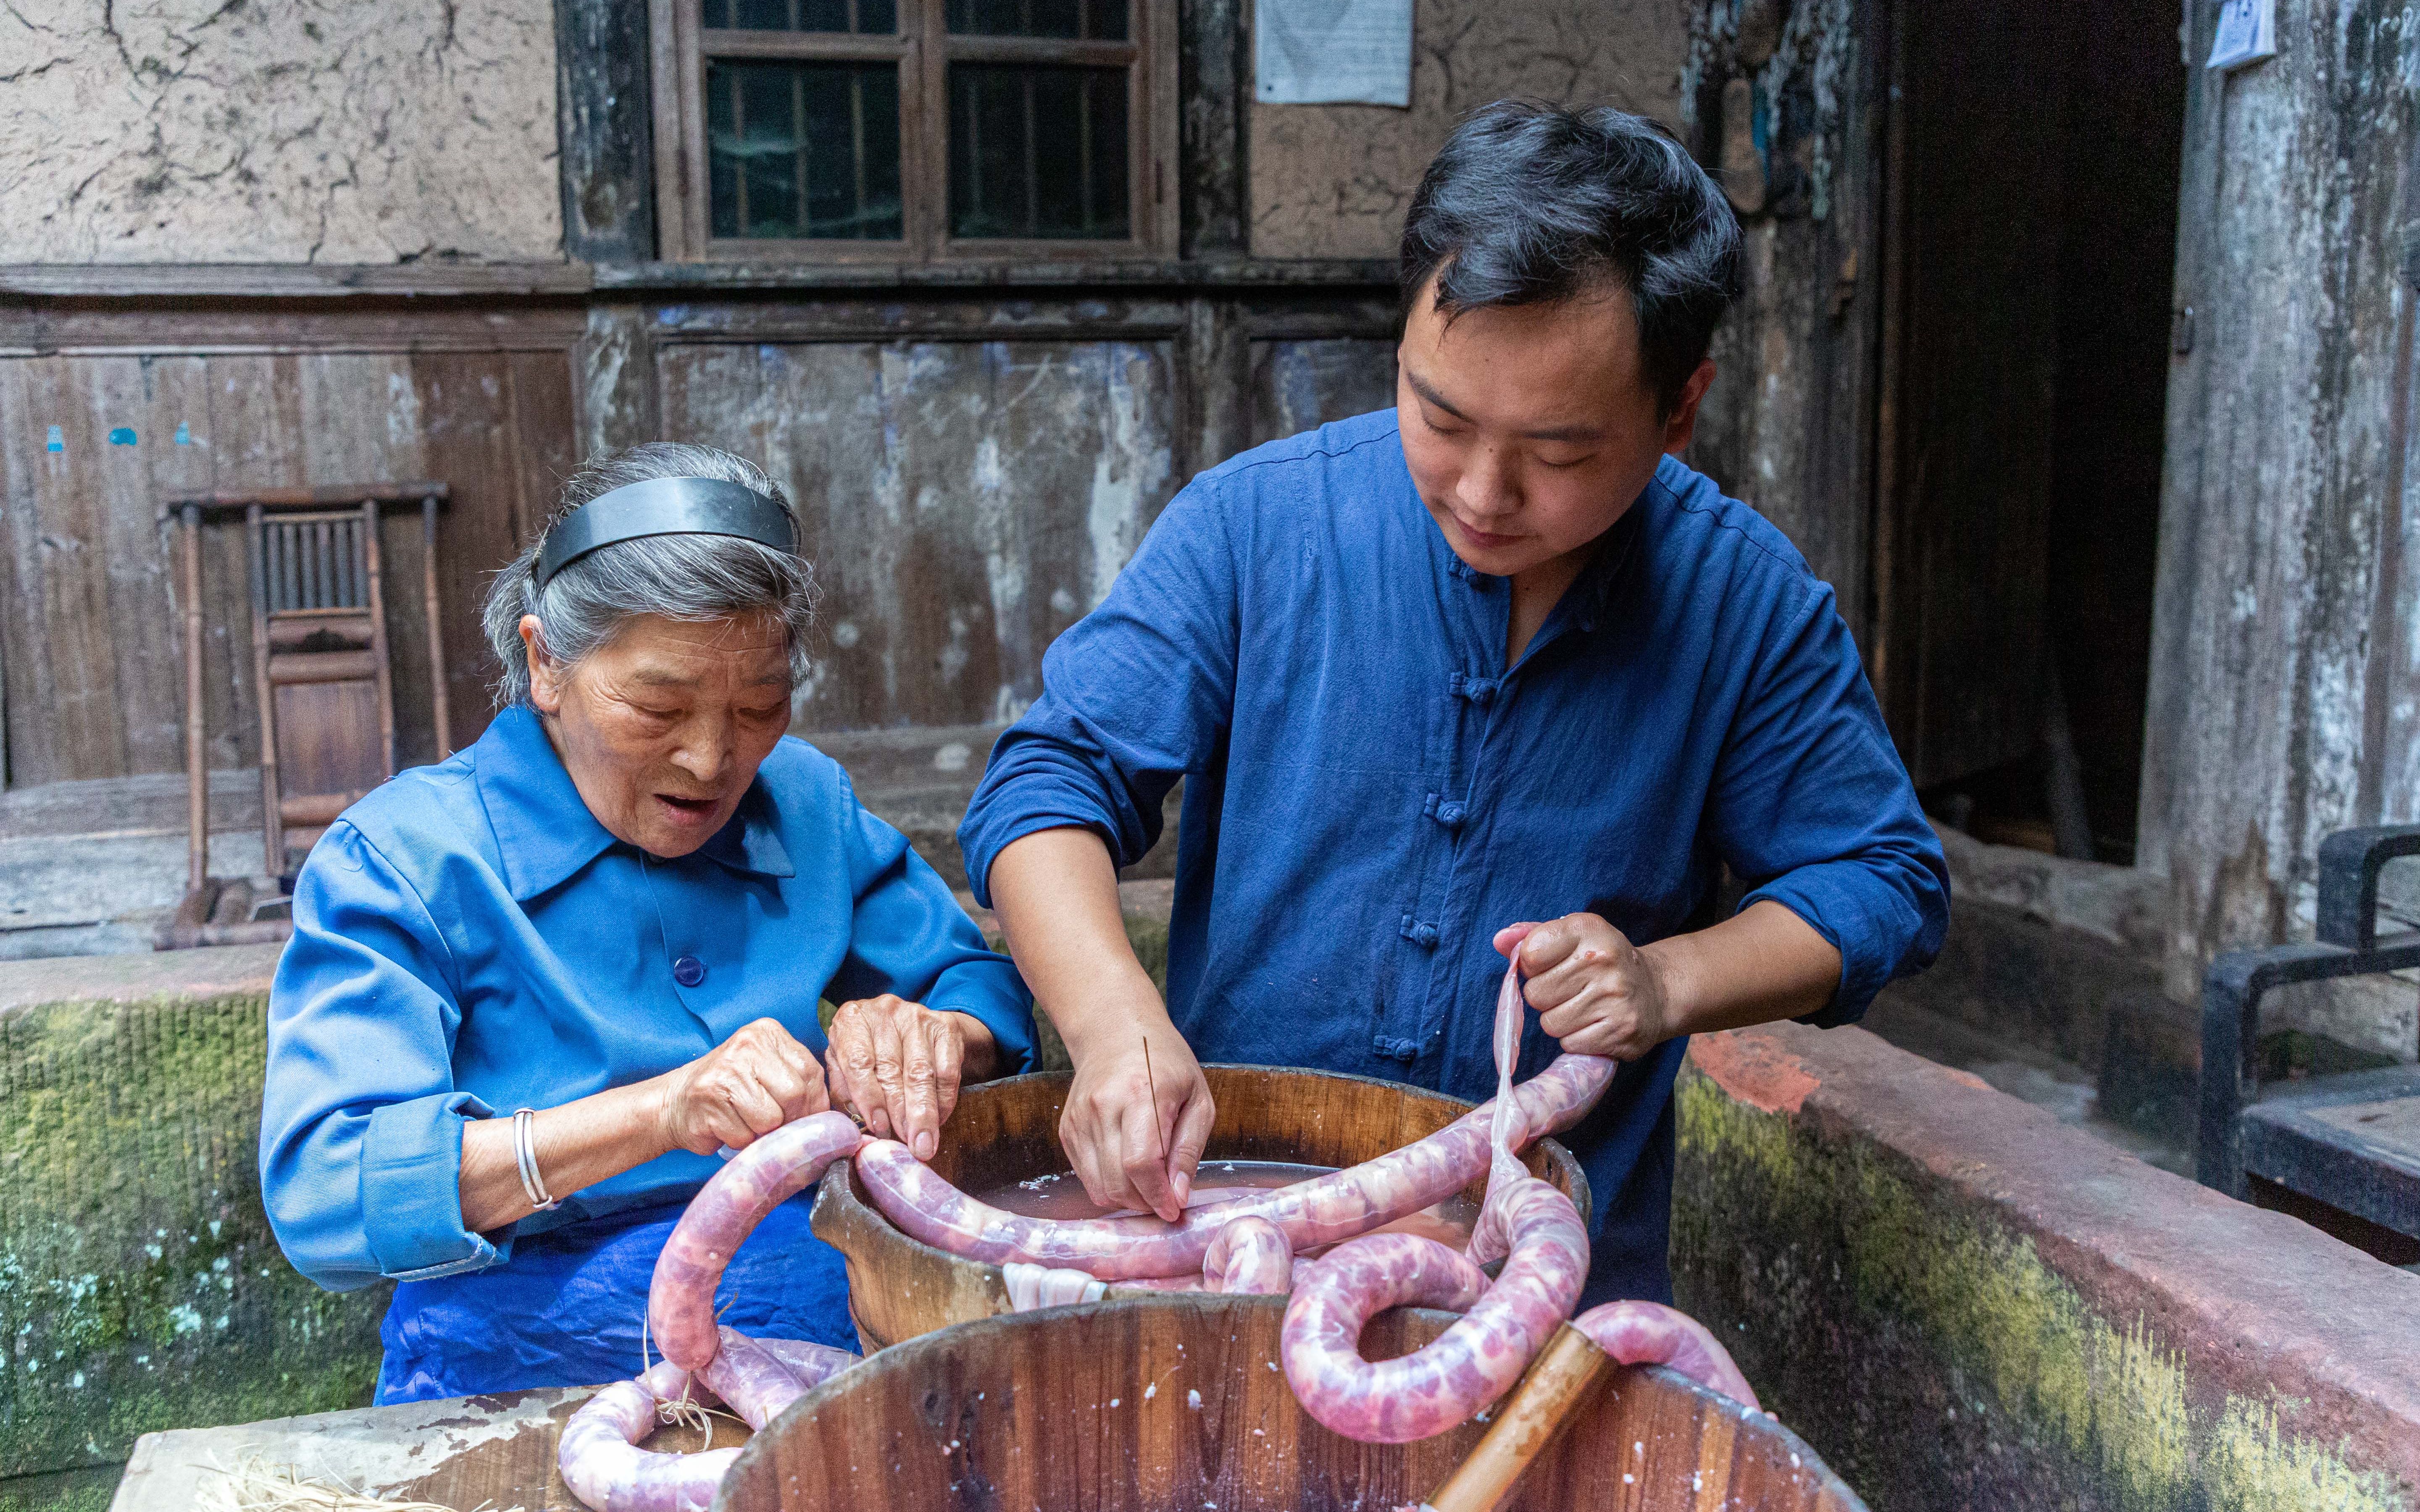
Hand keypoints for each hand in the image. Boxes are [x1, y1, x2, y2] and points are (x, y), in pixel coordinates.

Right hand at [654, 1018, 831, 1155]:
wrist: (674, 1102)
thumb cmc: (731, 1091)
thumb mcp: (769, 1072)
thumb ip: (800, 1082)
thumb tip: (829, 1118)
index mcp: (768, 1033)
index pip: (810, 1073)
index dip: (811, 1104)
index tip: (799, 1117)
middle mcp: (747, 1044)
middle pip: (794, 1095)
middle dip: (788, 1120)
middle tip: (772, 1125)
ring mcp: (726, 1070)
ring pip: (770, 1119)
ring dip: (761, 1133)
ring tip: (745, 1122)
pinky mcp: (708, 1098)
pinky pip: (744, 1135)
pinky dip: (740, 1140)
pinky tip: (726, 1126)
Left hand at [826, 995, 997, 1160]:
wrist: (907, 1023)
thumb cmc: (868, 1049)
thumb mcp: (844, 1063)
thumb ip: (844, 1090)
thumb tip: (857, 1126)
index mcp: (852, 1021)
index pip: (859, 1063)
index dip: (870, 1099)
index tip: (880, 1128)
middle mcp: (883, 1012)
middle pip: (893, 1070)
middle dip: (901, 1114)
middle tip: (908, 1146)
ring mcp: (917, 1016)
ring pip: (922, 1072)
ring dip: (924, 1113)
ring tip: (924, 1142)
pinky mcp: (944, 1025)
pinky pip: (947, 1070)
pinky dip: (944, 1100)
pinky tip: (939, 1120)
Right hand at [1059, 1020, 1214, 1222]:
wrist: (1115, 1033)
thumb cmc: (1166, 1064)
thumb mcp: (1198, 1100)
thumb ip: (1188, 1150)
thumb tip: (1177, 1197)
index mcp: (1142, 1094)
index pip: (1141, 1163)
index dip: (1158, 1196)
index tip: (1174, 1210)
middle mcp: (1103, 1106)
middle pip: (1117, 1181)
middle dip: (1145, 1203)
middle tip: (1165, 1199)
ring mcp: (1080, 1118)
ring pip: (1099, 1186)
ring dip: (1126, 1198)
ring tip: (1148, 1185)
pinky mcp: (1067, 1129)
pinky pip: (1086, 1176)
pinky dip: (1108, 1184)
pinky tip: (1127, 1169)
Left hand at [1494, 913, 1672, 1060]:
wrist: (1657, 991)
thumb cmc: (1603, 962)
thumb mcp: (1572, 937)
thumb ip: (1532, 935)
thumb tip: (1500, 940)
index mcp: (1586, 928)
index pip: (1530, 953)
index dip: (1532, 966)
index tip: (1550, 965)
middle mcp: (1602, 960)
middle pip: (1535, 994)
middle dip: (1545, 996)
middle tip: (1570, 990)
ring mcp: (1614, 997)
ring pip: (1550, 1023)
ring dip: (1560, 1020)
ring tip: (1583, 1007)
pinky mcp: (1621, 1031)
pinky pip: (1570, 1044)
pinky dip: (1576, 1039)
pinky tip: (1595, 1024)